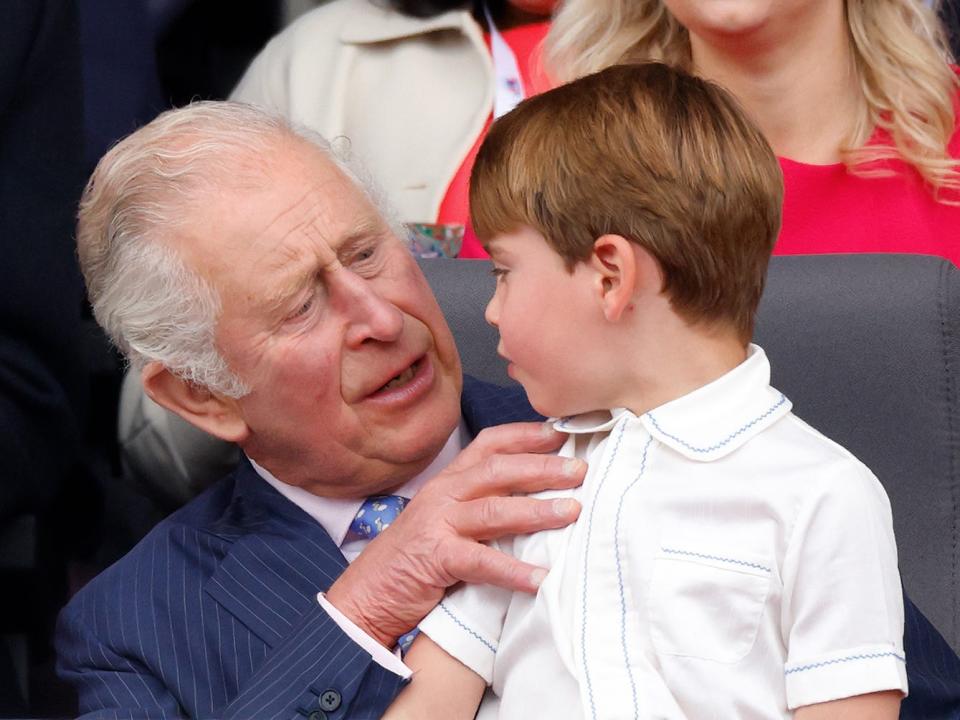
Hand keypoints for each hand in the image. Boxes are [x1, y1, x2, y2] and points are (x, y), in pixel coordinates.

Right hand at [325, 421, 583, 647]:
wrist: (367, 594)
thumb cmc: (414, 557)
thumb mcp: (445, 518)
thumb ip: (479, 503)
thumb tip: (534, 496)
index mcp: (448, 481)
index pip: (489, 444)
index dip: (526, 435)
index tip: (562, 433)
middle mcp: (443, 495)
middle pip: (497, 470)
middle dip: (542, 467)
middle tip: (580, 469)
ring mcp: (437, 525)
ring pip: (493, 510)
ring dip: (536, 510)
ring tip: (572, 512)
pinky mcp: (434, 559)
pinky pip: (480, 562)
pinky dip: (512, 570)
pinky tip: (539, 578)